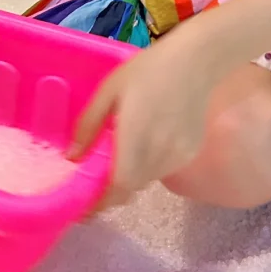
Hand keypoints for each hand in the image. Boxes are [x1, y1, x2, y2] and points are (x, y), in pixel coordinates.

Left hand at [68, 32, 212, 209]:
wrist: (198, 60)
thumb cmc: (148, 70)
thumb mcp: (109, 90)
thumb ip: (89, 125)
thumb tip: (73, 158)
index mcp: (134, 138)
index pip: (117, 187)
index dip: (99, 204)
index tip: (82, 211)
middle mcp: (158, 154)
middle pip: (131, 188)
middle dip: (112, 191)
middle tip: (96, 181)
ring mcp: (178, 155)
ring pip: (147, 180)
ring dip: (131, 177)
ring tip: (123, 155)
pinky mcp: (190, 152)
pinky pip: (164, 169)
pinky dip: (150, 165)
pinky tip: (149, 141)